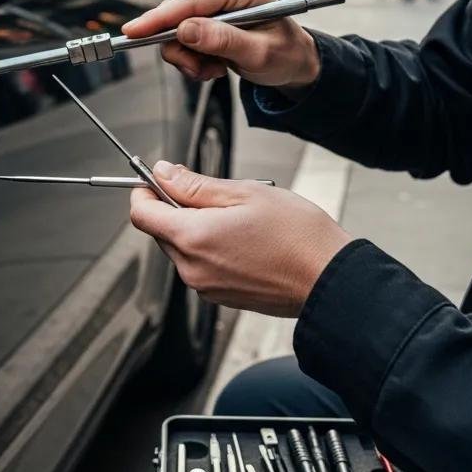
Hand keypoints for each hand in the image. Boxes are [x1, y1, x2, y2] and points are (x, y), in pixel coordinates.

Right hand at [122, 0, 320, 90]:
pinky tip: (214, 63)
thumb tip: (185, 31)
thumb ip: (222, 41)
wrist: (291, 59)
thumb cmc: (284, 52)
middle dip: (184, 50)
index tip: (134, 32)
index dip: (159, 18)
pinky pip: (180, 38)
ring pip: (175, 31)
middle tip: (204, 71)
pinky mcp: (203, 14)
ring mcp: (211, 0)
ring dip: (190, 57)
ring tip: (216, 69)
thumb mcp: (258, 53)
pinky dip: (193, 57)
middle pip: (177, 16)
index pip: (190, 1)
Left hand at [129, 162, 349, 316]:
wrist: (330, 279)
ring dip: (197, 229)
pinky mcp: (221, 298)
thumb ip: (196, 185)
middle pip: (161, 231)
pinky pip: (201, 267)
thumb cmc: (297, 235)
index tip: (159, 180)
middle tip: (215, 195)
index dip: (145, 192)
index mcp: (193, 237)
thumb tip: (163, 173)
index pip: (142, 214)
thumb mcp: (245, 193)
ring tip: (239, 220)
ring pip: (182, 249)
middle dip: (176, 209)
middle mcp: (192, 268)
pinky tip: (244, 241)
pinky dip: (212, 250)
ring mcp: (205, 287)